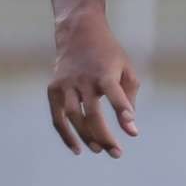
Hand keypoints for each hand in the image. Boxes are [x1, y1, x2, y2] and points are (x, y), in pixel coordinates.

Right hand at [48, 12, 139, 155]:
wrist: (78, 32)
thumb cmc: (108, 54)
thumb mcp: (126, 68)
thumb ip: (129, 96)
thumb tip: (130, 127)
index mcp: (105, 72)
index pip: (115, 95)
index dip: (123, 112)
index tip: (132, 131)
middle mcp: (83, 79)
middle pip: (93, 114)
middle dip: (105, 137)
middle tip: (117, 153)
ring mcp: (66, 84)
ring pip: (74, 118)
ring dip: (87, 138)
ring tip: (100, 150)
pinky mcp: (53, 89)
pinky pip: (58, 118)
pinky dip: (66, 135)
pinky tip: (77, 149)